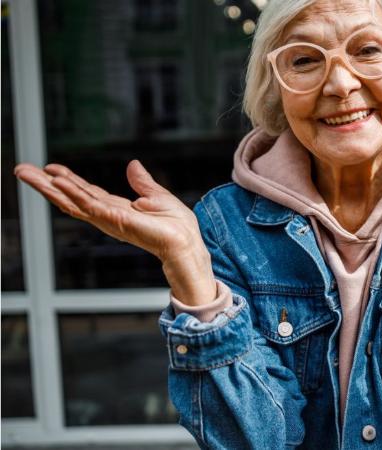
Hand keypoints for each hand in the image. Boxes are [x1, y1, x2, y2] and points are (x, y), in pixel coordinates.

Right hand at [14, 160, 215, 304]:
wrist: (186, 242)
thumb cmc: (177, 226)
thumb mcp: (157, 196)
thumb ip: (142, 183)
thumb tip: (133, 165)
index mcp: (116, 208)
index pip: (85, 192)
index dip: (67, 179)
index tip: (49, 168)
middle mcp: (107, 215)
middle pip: (69, 197)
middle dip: (44, 184)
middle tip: (21, 170)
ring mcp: (108, 219)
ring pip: (71, 200)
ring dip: (49, 186)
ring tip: (27, 173)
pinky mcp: (115, 220)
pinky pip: (89, 204)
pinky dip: (73, 192)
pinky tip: (58, 182)